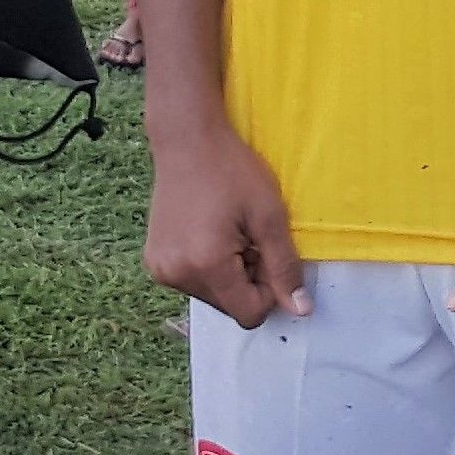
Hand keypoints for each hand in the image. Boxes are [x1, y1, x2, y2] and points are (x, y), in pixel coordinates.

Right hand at [144, 117, 305, 329]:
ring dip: (228, 275)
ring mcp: (160, 270)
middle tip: (248, 238)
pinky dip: (207, 267)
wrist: (187, 141)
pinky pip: (191, 282)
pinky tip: (208, 234)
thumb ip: (285, 267)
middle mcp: (176, 275)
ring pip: (211, 296)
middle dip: (247, 281)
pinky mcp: (153, 261)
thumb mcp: (269, 217)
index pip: (249, 314)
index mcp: (206, 265)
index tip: (267, 254)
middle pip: (229, 307)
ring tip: (227, 233)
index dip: (268, 291)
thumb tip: (301, 310)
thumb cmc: (232, 171)